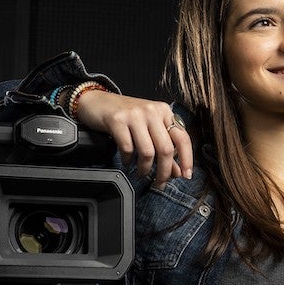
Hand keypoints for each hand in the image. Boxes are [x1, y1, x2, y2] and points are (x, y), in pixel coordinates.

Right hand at [74, 89, 193, 188]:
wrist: (96, 101)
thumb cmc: (125, 116)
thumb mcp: (149, 128)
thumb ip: (163, 147)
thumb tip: (176, 172)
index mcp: (164, 111)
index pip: (183, 138)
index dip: (187, 159)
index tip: (186, 175)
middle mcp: (152, 111)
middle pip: (166, 149)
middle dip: (164, 171)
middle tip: (160, 182)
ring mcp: (135, 115)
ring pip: (148, 152)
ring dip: (145, 169)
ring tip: (141, 173)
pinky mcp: (117, 120)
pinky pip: (127, 148)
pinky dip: (128, 160)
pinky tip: (127, 162)